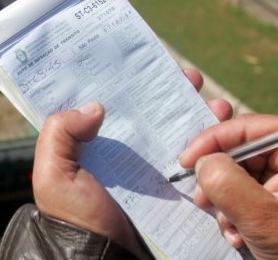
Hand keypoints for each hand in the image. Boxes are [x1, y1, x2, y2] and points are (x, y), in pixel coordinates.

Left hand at [32, 69, 232, 256]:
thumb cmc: (76, 218)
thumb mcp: (54, 174)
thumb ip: (60, 134)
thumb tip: (96, 107)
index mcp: (94, 144)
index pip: (112, 103)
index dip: (129, 79)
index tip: (148, 59)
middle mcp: (124, 151)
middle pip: (150, 110)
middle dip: (173, 89)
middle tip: (190, 76)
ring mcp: (151, 168)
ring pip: (176, 130)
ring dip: (198, 111)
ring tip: (215, 104)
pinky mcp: (172, 187)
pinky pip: (194, 159)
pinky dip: (212, 142)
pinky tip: (224, 129)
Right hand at [180, 114, 277, 258]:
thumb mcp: (267, 222)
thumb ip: (230, 186)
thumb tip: (203, 161)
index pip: (254, 128)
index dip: (215, 140)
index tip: (187, 160)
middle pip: (246, 150)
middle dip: (220, 178)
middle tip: (203, 199)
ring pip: (244, 173)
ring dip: (227, 200)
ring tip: (229, 226)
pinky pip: (252, 192)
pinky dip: (237, 211)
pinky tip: (239, 233)